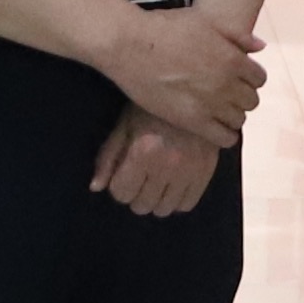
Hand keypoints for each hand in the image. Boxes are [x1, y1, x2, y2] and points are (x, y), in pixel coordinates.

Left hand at [90, 110, 222, 216]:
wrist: (193, 93)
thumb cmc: (152, 108)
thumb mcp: (124, 125)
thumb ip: (108, 157)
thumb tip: (96, 187)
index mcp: (142, 153)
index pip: (122, 193)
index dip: (119, 186)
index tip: (123, 175)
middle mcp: (167, 167)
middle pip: (142, 205)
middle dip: (136, 194)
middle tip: (140, 179)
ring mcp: (189, 172)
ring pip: (164, 209)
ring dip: (155, 200)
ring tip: (156, 183)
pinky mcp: (207, 172)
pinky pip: (187, 204)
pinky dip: (176, 200)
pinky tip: (173, 186)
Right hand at [99, 0, 267, 145]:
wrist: (131, 45)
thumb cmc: (165, 28)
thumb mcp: (204, 22)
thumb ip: (235, 35)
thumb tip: (260, 46)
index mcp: (233, 59)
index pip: (259, 78)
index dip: (248, 78)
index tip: (235, 78)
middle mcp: (227, 84)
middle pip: (251, 100)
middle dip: (241, 96)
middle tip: (224, 93)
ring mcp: (211, 105)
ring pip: (239, 120)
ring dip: (231, 114)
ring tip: (216, 109)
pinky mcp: (193, 122)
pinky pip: (224, 138)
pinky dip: (224, 135)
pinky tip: (213, 126)